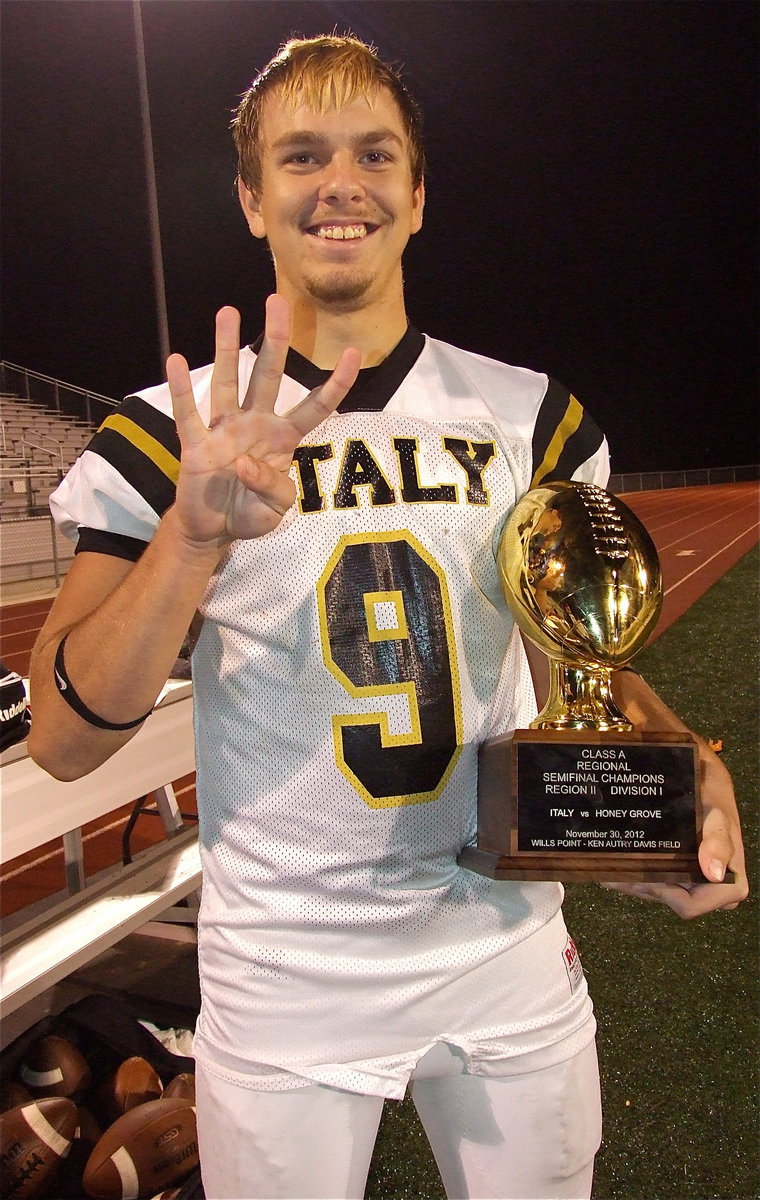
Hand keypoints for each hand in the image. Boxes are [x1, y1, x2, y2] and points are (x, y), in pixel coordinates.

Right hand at [166, 296, 359, 546]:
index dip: (335, 383)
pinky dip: (182, 389)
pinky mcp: (196, 444)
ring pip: (228, 381)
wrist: (213, 529)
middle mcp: (255, 424)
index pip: (315, 406)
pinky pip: (188, 413)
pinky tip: (177, 360)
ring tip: (228, 312)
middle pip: (269, 375)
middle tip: (278, 300)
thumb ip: (272, 489)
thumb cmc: (250, 513)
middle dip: (275, 339)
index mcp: (283, 438)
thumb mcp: (275, 510)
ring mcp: (224, 430)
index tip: (354, 352)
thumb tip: (244, 463)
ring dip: (226, 348)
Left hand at [601, 741, 747, 918]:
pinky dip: (635, 874)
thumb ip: (718, 842)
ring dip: (634, 882)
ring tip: (611, 866)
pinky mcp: (679, 870)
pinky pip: (655, 881)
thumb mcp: (717, 815)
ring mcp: (692, 878)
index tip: (643, 876)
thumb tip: (715, 873)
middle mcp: (709, 886)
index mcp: (728, 882)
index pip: (692, 906)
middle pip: (669, 901)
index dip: (665, 895)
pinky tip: (616, 865)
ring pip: (658, 893)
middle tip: (617, 871)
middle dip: (643, 887)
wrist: (703, 777)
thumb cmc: (713, 796)